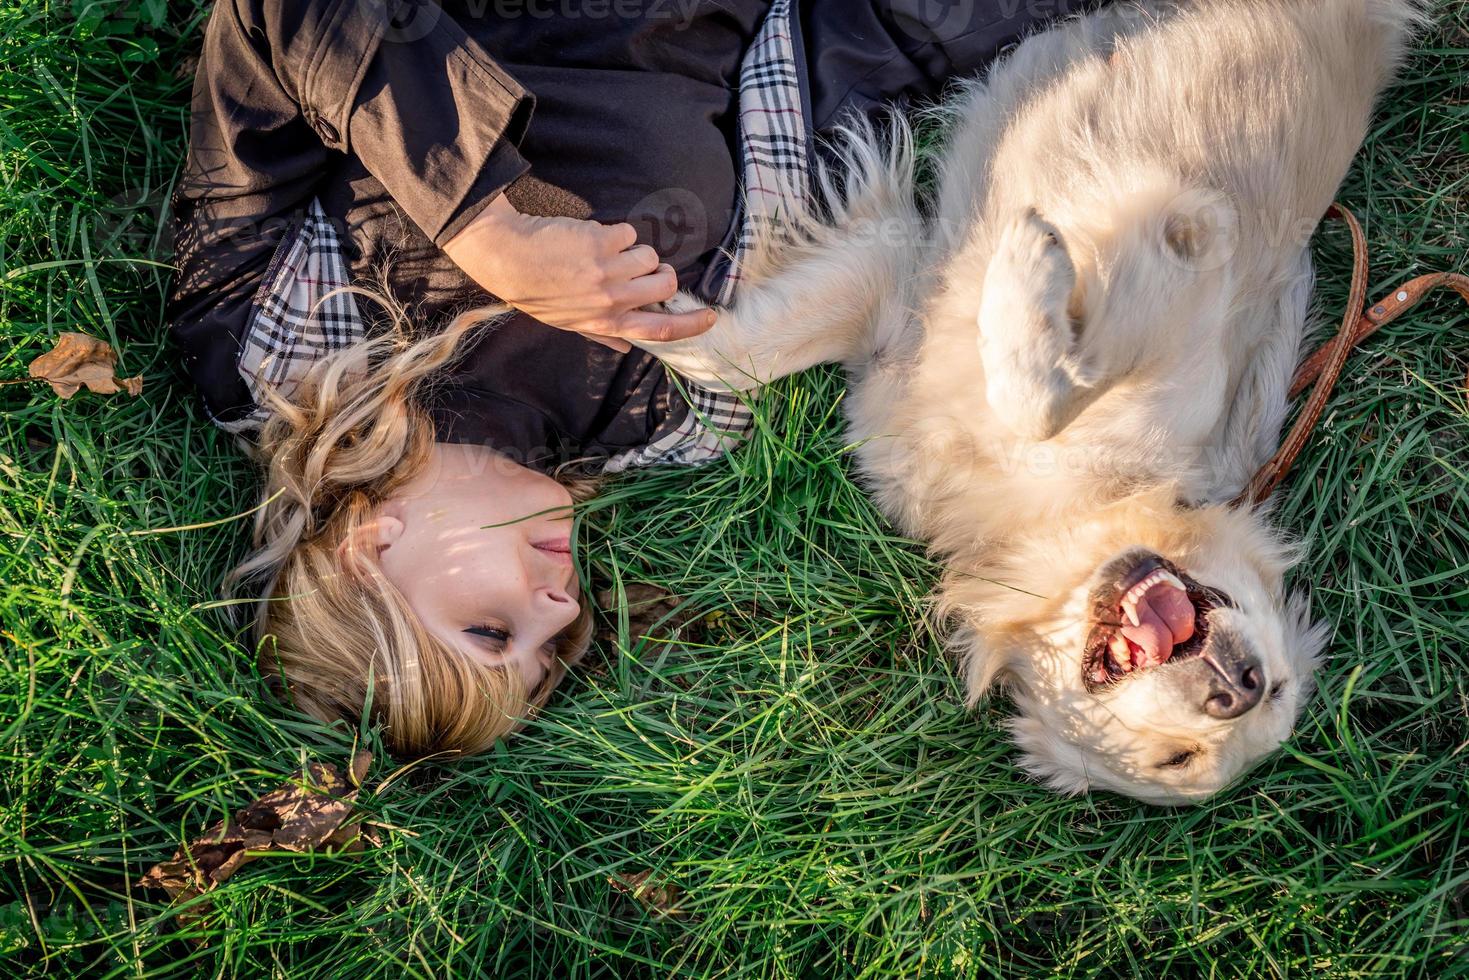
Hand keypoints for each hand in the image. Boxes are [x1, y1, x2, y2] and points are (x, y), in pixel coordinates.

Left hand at [443, 194, 715, 351]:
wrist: (507, 258)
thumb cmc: (536, 292)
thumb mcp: (568, 323)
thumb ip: (601, 333)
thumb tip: (626, 347)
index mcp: (606, 323)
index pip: (661, 330)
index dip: (691, 324)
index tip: (710, 316)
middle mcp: (611, 300)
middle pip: (666, 284)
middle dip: (661, 272)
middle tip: (641, 268)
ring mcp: (608, 270)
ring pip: (650, 255)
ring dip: (635, 250)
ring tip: (608, 252)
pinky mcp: (602, 242)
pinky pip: (630, 233)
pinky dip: (617, 232)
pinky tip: (591, 238)